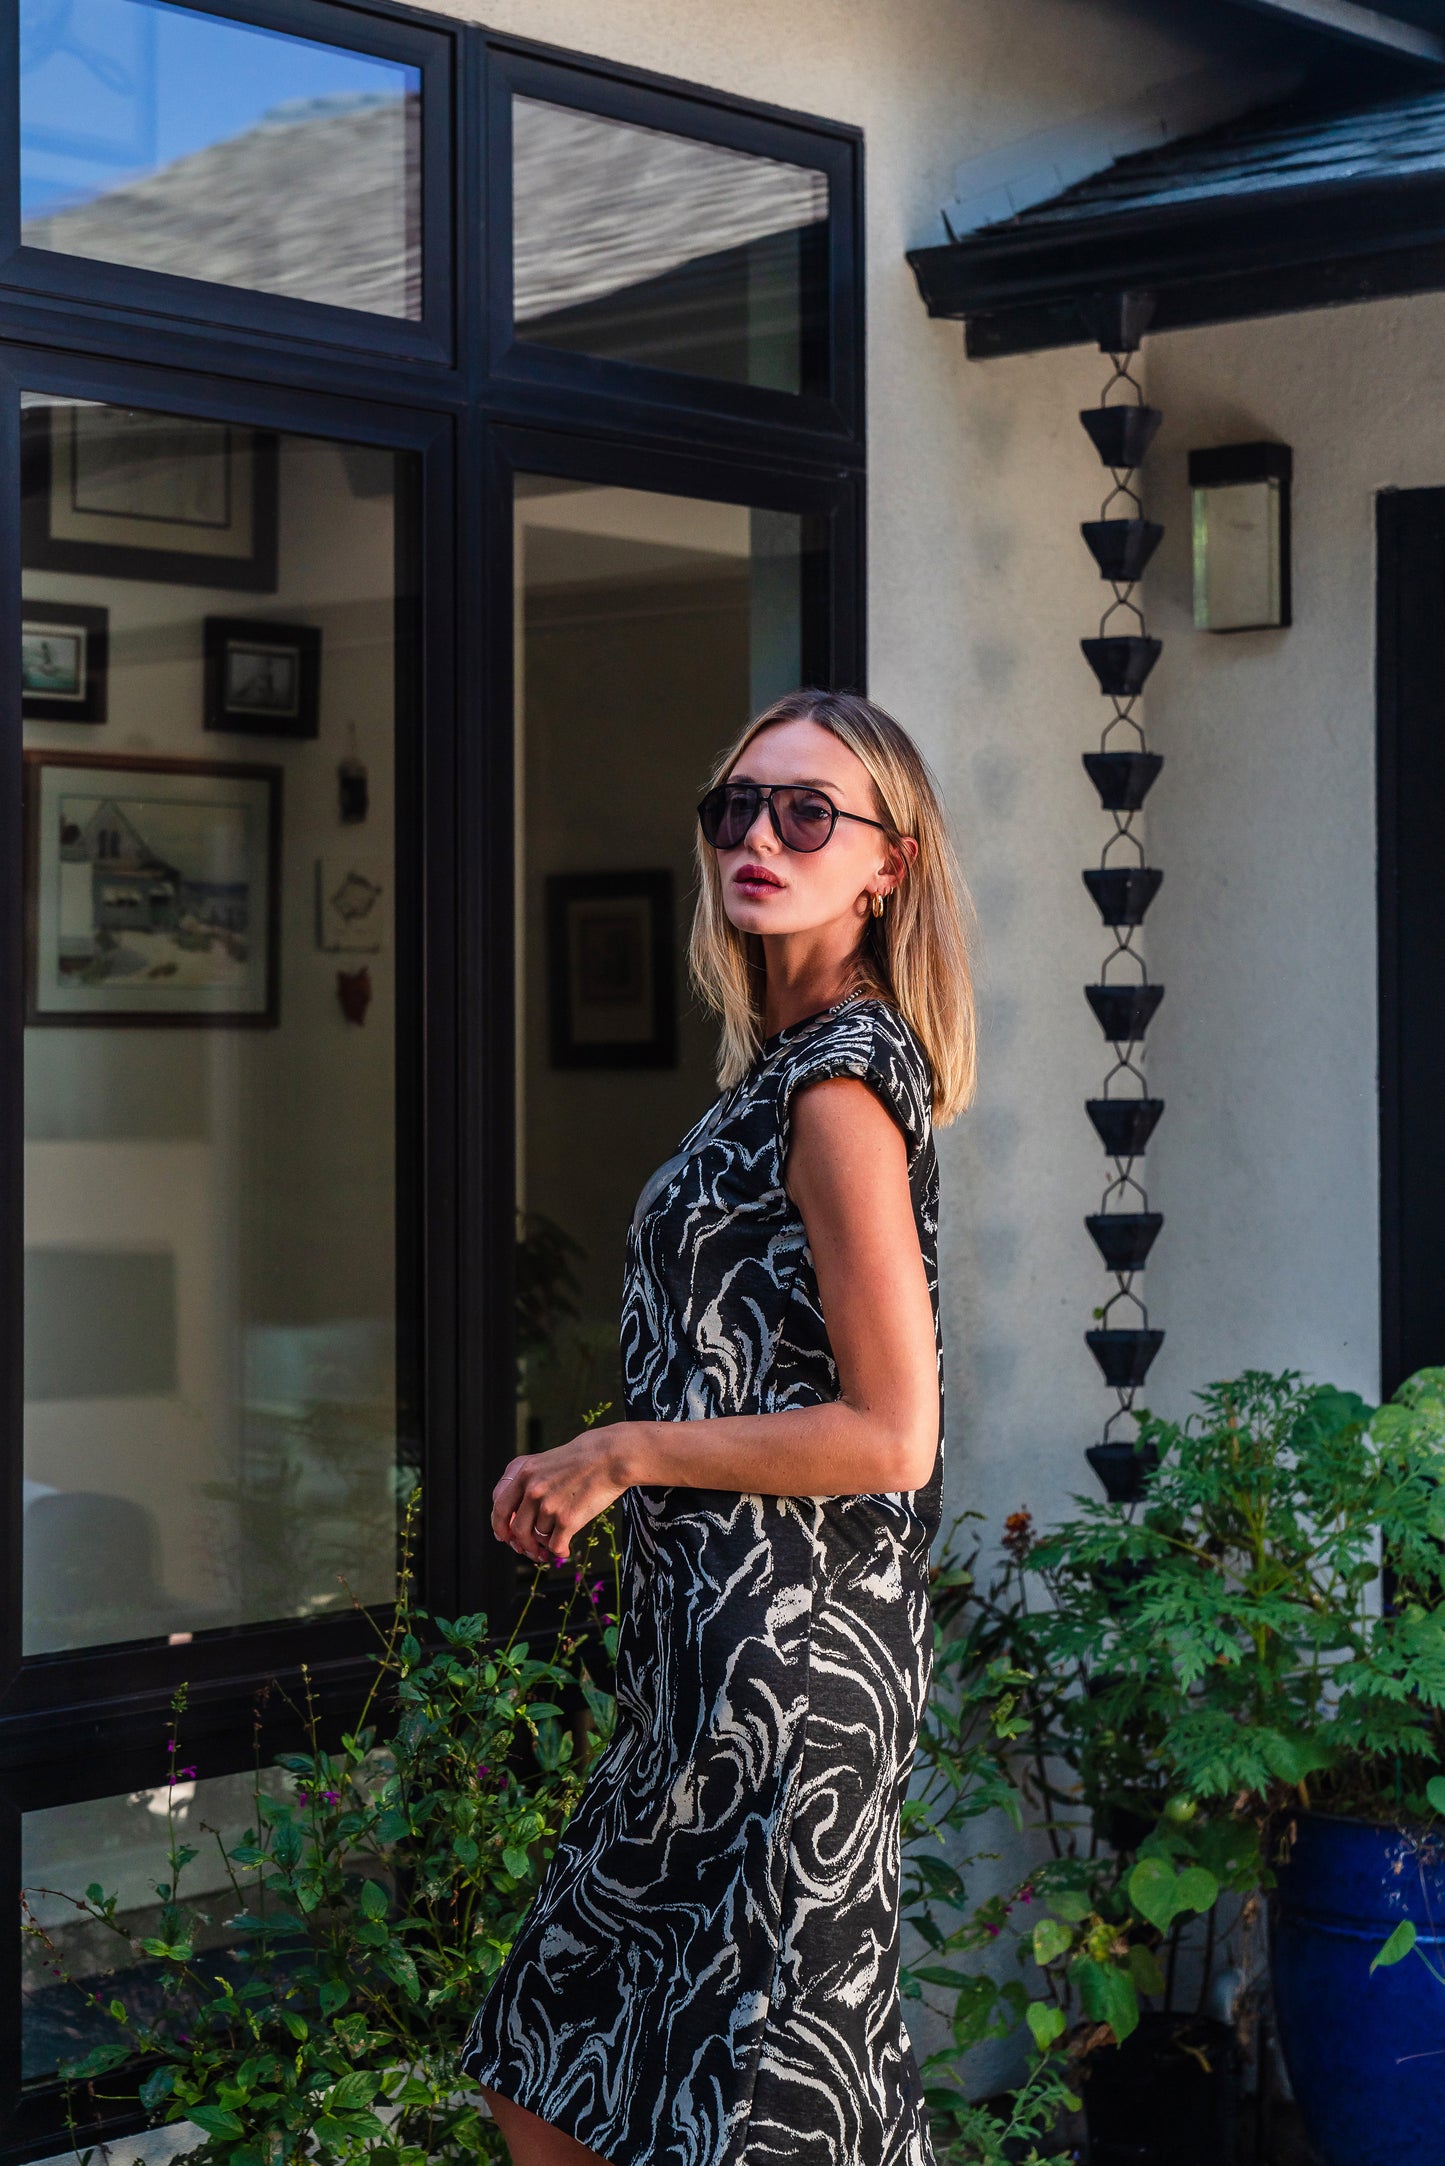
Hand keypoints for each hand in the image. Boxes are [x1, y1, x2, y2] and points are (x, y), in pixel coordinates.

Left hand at [492, 1424, 635, 1567]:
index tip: (506, 1536)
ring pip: (538, 1537)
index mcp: (523, 1472)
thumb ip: (526, 1483)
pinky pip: (555, 1546)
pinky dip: (558, 1552)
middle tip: (530, 1550)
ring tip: (555, 1541)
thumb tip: (512, 1521)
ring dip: (545, 1544)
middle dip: (521, 1543)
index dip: (500, 1526)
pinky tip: (565, 1550)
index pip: (499, 1507)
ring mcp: (548, 1505)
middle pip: (515, 1528)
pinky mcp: (567, 1519)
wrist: (612, 1456)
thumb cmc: (582, 1458)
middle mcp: (532, 1489)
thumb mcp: (545, 1461)